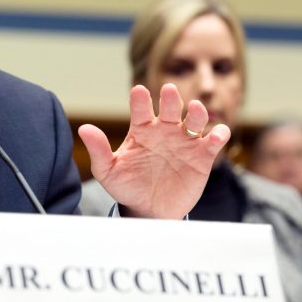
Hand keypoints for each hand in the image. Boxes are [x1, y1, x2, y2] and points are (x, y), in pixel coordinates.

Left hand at [79, 83, 229, 218]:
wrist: (149, 211)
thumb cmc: (127, 186)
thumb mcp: (108, 171)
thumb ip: (98, 150)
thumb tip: (84, 128)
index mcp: (142, 129)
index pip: (141, 109)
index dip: (141, 100)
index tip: (139, 91)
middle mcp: (164, 130)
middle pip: (170, 108)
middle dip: (170, 99)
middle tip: (168, 91)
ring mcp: (184, 141)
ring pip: (195, 119)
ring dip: (197, 112)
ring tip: (194, 109)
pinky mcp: (202, 157)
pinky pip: (213, 142)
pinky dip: (218, 135)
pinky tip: (216, 134)